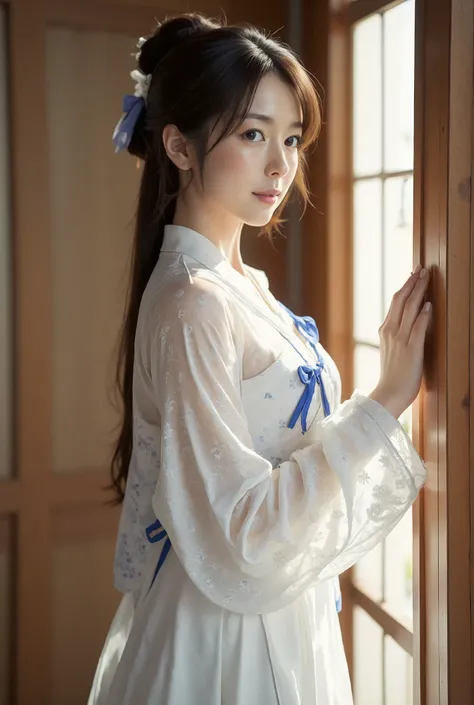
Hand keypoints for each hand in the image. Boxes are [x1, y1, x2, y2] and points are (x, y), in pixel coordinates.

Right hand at [369, 265, 431, 418]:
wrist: (388, 394)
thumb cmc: (393, 376)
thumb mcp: (391, 350)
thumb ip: (397, 335)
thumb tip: (406, 322)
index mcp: (385, 330)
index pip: (395, 302)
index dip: (405, 286)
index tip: (413, 274)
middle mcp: (391, 331)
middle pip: (401, 300)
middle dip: (412, 282)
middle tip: (421, 269)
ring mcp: (400, 340)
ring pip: (409, 309)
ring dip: (418, 291)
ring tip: (426, 277)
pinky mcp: (411, 350)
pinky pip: (417, 328)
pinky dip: (423, 315)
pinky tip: (429, 304)